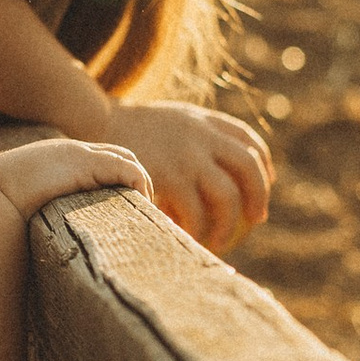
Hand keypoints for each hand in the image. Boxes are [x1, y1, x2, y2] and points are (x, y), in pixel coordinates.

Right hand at [0, 136, 153, 225]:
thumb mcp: (20, 219)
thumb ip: (34, 225)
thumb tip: (36, 270)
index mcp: (51, 163)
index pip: (95, 162)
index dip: (114, 181)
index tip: (123, 210)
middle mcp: (65, 152)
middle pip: (116, 154)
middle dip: (132, 179)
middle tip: (142, 210)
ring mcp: (74, 153)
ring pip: (124, 158)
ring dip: (138, 183)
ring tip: (144, 212)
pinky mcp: (82, 161)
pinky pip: (124, 167)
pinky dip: (137, 182)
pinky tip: (141, 203)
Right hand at [108, 101, 270, 251]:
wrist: (93, 123)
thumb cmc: (128, 129)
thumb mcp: (170, 120)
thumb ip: (196, 134)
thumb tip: (222, 165)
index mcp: (204, 120)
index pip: (248, 140)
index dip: (264, 164)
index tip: (266, 184)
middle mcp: (201, 135)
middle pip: (247, 167)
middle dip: (258, 196)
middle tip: (256, 219)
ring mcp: (186, 155)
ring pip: (226, 196)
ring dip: (227, 224)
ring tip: (220, 240)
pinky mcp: (167, 175)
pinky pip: (194, 212)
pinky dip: (196, 230)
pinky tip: (189, 238)